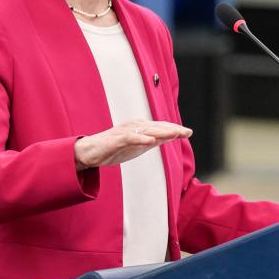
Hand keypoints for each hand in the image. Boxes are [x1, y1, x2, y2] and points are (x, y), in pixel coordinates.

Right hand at [74, 119, 191, 170]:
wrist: (89, 152)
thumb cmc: (114, 148)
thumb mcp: (137, 146)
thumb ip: (153, 140)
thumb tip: (171, 137)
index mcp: (139, 127)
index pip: (160, 127)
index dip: (174, 129)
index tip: (189, 132)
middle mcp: (133, 126)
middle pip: (156, 127)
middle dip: (172, 129)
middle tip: (187, 132)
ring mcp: (124, 132)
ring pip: (145, 131)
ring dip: (160, 132)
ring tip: (175, 133)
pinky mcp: (115, 139)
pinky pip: (129, 138)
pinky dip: (140, 139)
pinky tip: (151, 141)